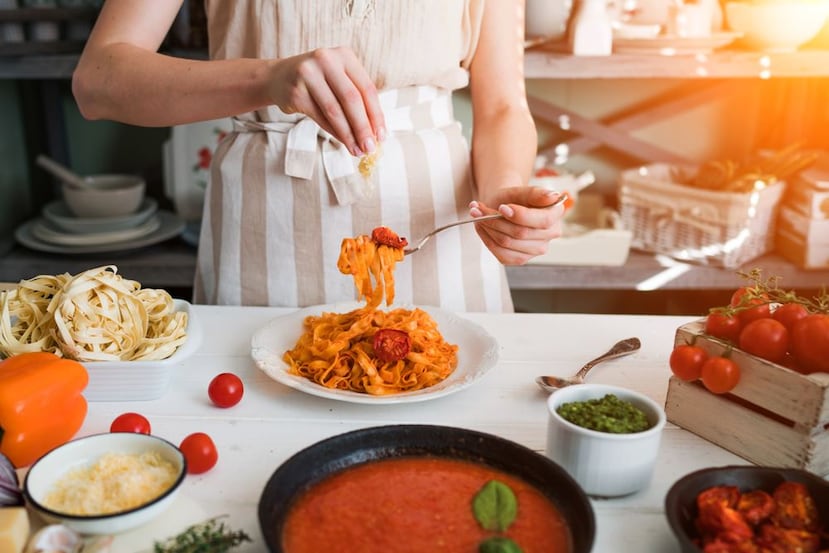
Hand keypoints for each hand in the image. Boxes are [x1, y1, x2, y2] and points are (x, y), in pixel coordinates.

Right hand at [268, 47, 385, 156]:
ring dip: (348, 134)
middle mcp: (326, 60)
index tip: (382, 136)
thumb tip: (375, 132)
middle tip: (370, 148)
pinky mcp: (296, 91)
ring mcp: (308, 74)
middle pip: (352, 99)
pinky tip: (342, 142)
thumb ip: (357, 99)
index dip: (376, 114)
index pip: (367, 88)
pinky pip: (319, 117)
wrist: (278, 77)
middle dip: (363, 127)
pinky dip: (333, 132)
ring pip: (335, 110)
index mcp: (344, 55)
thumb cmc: (318, 82)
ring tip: (357, 150)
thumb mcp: (339, 79)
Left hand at [469, 187, 564, 264]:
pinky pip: (501, 254)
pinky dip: (487, 240)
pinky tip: (482, 228)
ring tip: (477, 215)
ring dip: (488, 228)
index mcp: (555, 214)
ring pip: (507, 243)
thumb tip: (552, 196)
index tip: (501, 207)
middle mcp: (550, 234)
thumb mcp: (522, 190)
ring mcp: (537, 249)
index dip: (520, 216)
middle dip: (496, 220)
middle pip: (521, 233)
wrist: (503, 206)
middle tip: (478, 208)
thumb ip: (536, 193)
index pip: (542, 221)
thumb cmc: (513, 197)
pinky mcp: (521, 258)